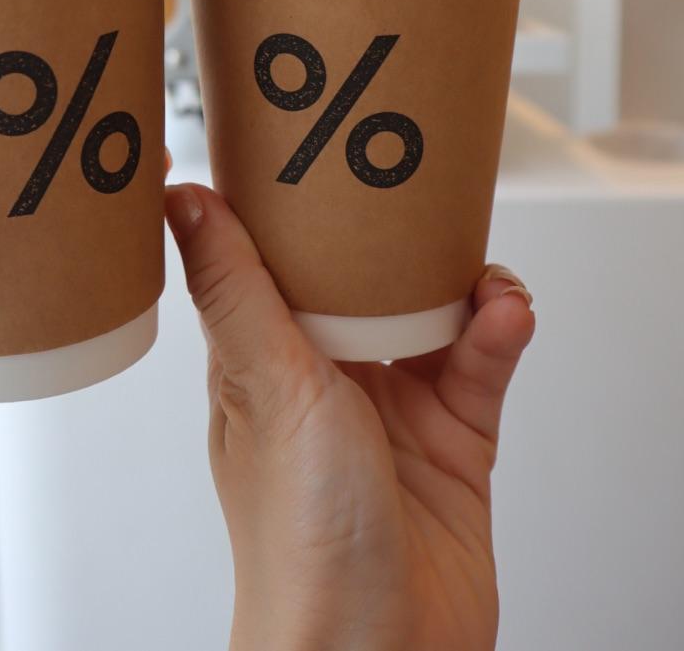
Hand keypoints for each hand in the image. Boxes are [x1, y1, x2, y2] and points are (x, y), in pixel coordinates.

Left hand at [166, 183, 534, 650]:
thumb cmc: (300, 537)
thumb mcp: (266, 385)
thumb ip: (234, 288)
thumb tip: (178, 195)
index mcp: (262, 359)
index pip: (271, 260)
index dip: (290, 207)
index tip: (315, 146)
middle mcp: (324, 377)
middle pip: (361, 278)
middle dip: (395, 236)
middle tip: (423, 191)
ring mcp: (390, 410)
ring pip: (430, 313)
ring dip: (463, 283)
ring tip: (483, 273)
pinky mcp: (453, 441)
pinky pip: (479, 365)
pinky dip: (497, 333)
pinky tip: (504, 316)